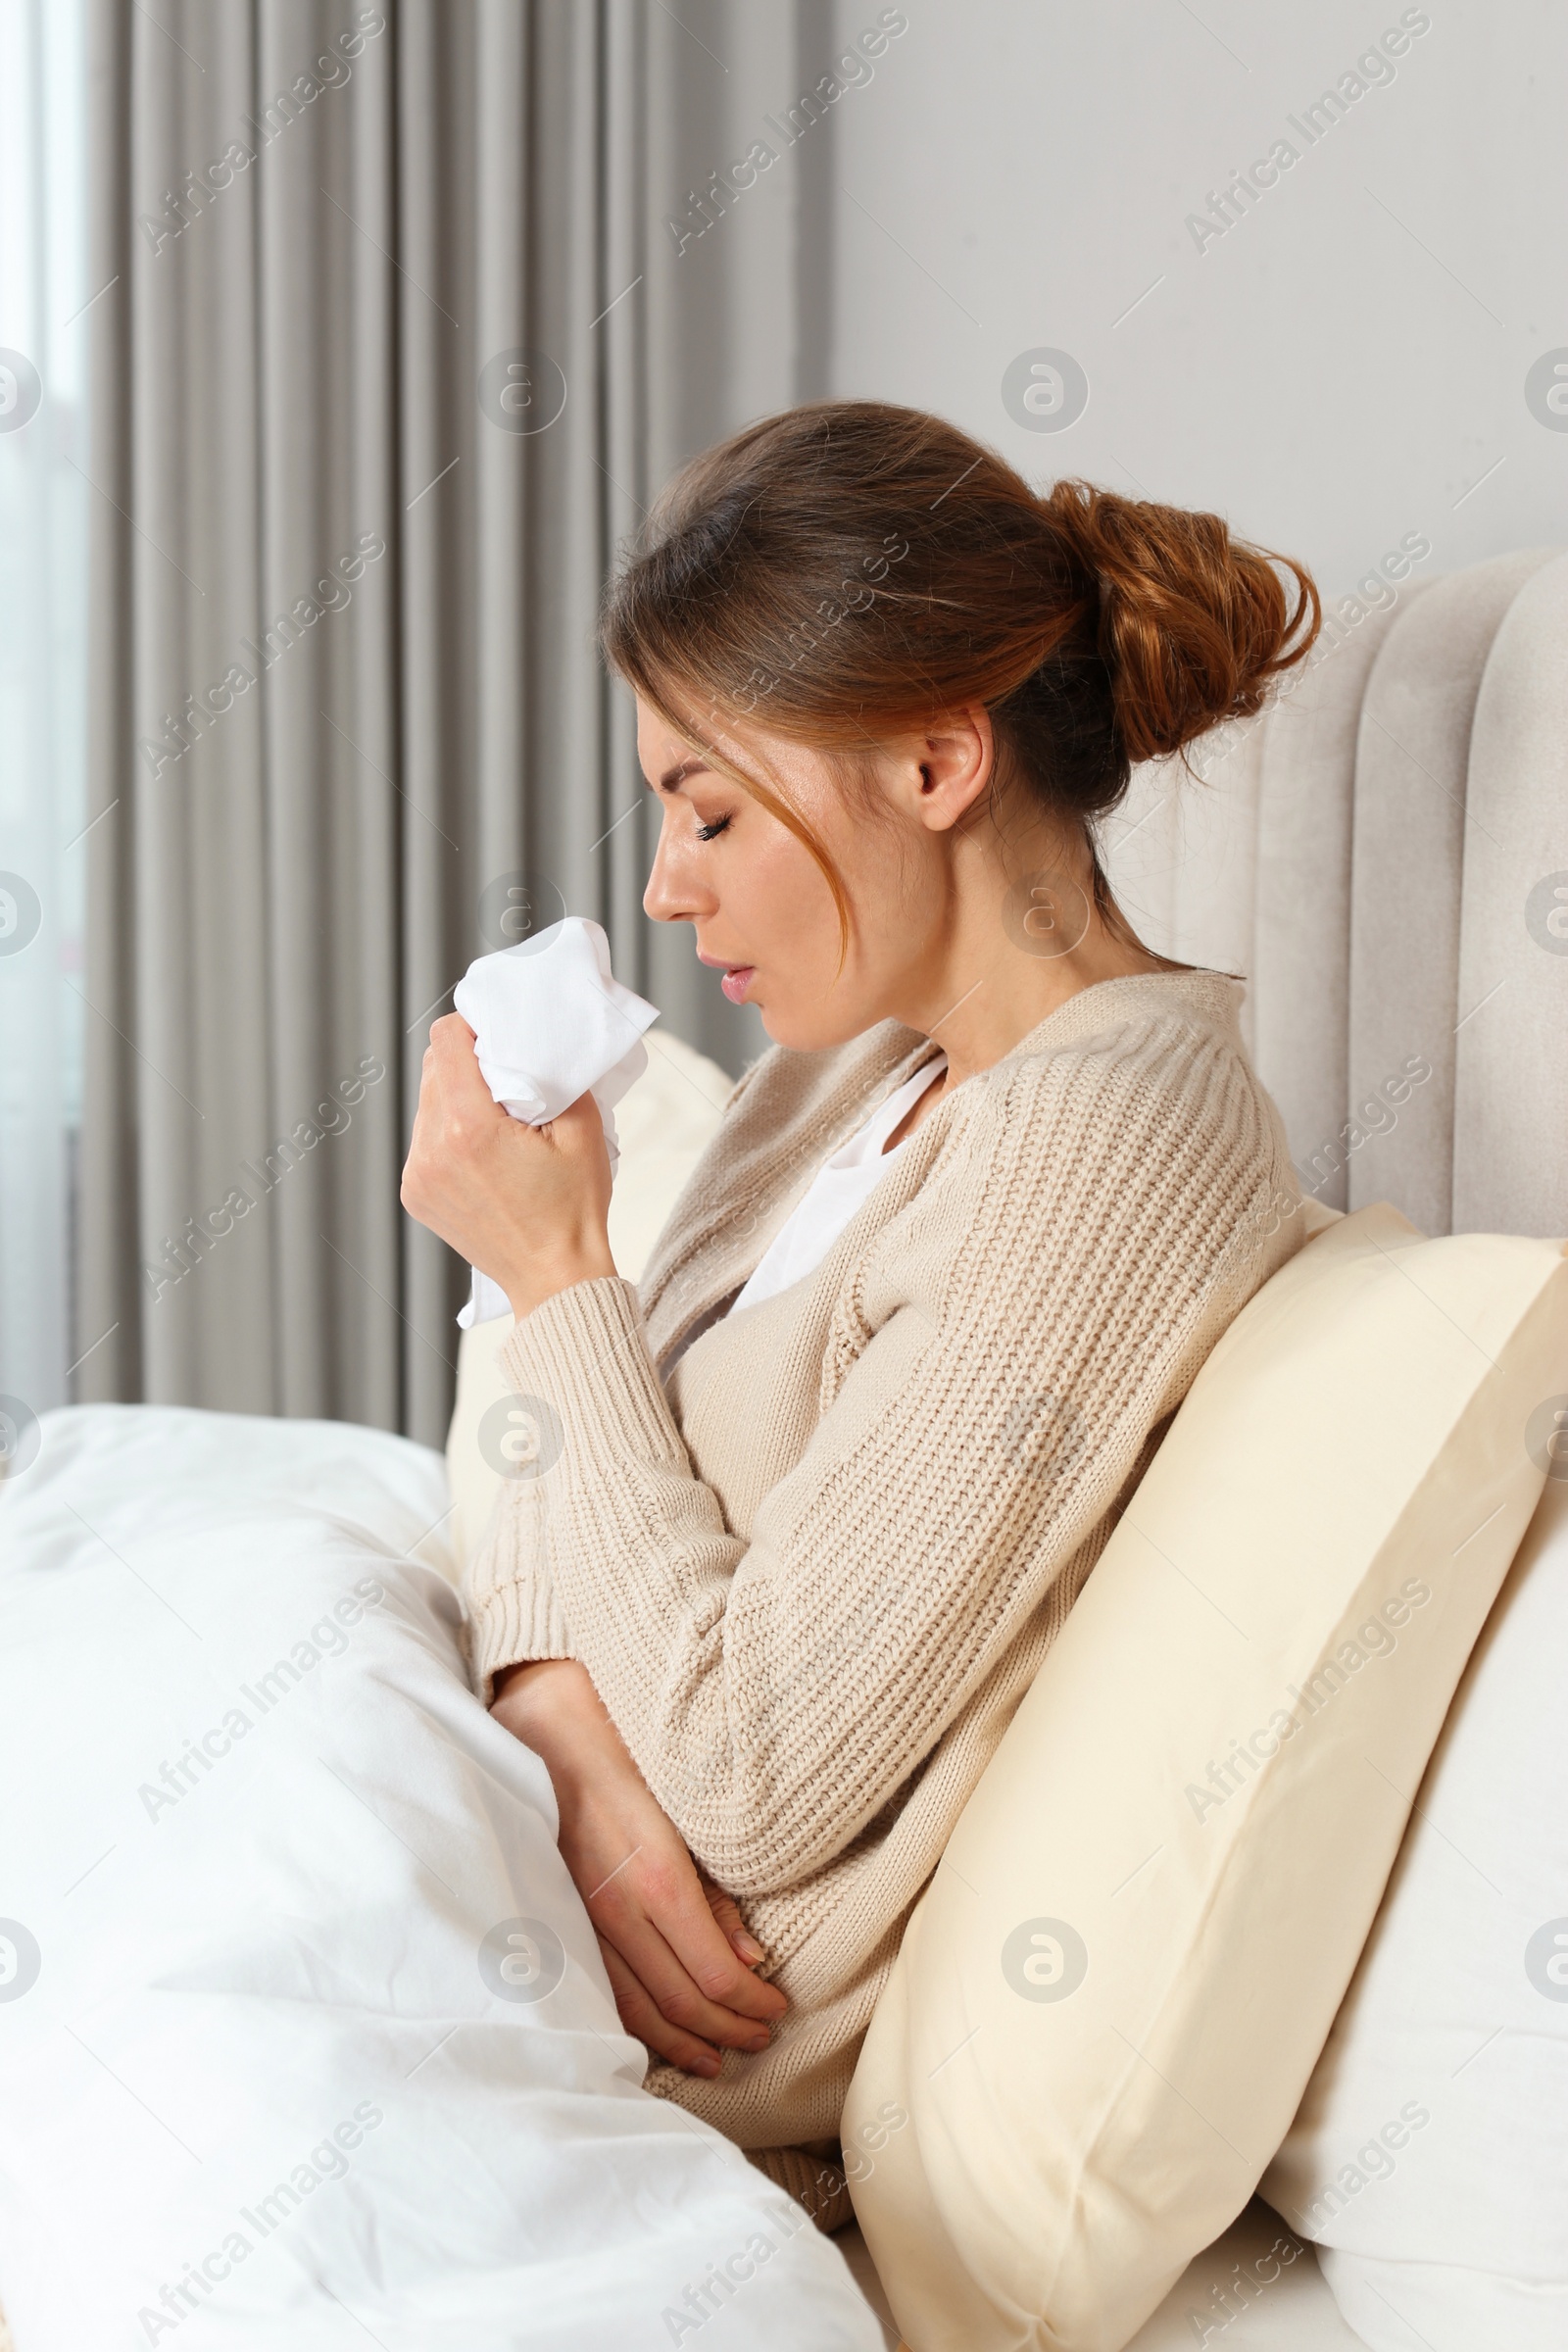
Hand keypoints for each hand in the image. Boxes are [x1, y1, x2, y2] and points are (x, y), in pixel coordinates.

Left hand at [400, 1015, 615, 1318]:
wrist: (556, 1279)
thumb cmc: (574, 1210)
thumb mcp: (582, 1128)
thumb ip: (552, 1074)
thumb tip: (531, 1043)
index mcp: (469, 1128)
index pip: (446, 1042)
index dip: (473, 1027)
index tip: (498, 1036)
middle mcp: (432, 1150)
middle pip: (434, 1070)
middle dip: (468, 1063)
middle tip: (508, 1076)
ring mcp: (418, 1175)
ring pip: (427, 1104)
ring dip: (457, 1097)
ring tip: (499, 1119)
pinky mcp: (415, 1194)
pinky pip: (425, 1140)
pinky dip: (449, 1132)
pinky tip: (484, 1151)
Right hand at [492, 1660, 787, 2075]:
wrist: (543, 1729)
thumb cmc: (626, 1755)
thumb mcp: (685, 1809)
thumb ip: (716, 1888)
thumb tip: (751, 1959)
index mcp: (655, 1878)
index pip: (711, 1975)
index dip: (750, 2005)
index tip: (778, 2008)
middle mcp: (614, 1910)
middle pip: (677, 2003)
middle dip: (727, 2030)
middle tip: (761, 2038)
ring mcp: (579, 1920)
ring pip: (633, 2011)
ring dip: (682, 2042)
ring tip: (719, 2056)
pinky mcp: (558, 1920)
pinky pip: (598, 1991)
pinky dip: (634, 2024)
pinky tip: (658, 2036)